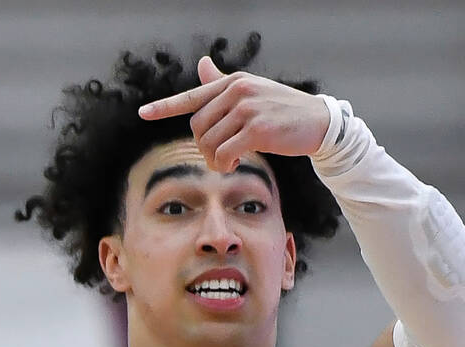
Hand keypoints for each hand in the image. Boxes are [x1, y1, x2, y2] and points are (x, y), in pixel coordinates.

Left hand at [138, 56, 331, 171]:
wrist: (320, 123)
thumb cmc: (284, 110)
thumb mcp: (253, 92)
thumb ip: (224, 84)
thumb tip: (203, 64)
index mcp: (233, 82)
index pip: (192, 96)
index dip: (165, 107)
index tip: (144, 113)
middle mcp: (237, 91)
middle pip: (197, 127)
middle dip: (204, 148)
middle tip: (221, 157)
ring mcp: (247, 108)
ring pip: (209, 143)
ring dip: (216, 160)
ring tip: (231, 161)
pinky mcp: (257, 129)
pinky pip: (224, 153)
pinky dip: (226, 164)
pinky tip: (237, 163)